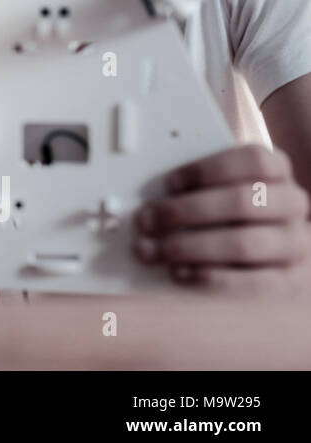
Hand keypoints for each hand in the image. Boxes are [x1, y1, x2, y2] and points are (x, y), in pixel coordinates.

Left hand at [134, 143, 310, 297]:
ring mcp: (295, 244)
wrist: (279, 257)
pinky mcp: (290, 282)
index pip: (253, 160)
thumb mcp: (224, 190)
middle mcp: (292, 205)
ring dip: (189, 247)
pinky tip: (179, 272)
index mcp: (277, 172)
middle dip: (185, 211)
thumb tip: (150, 194)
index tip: (169, 183)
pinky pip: (251, 283)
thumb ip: (199, 187)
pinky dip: (209, 277)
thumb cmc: (240, 215)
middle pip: (242, 201)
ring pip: (244, 243)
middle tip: (146, 219)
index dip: (207, 169)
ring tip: (153, 250)